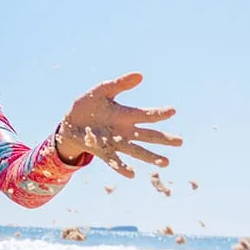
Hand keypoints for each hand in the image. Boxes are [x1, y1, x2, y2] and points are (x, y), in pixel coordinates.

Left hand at [55, 73, 180, 176]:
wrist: (69, 122)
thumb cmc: (89, 105)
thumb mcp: (102, 91)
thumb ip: (119, 84)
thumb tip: (140, 75)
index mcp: (126, 115)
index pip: (146, 115)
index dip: (158, 113)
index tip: (173, 110)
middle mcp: (124, 131)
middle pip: (147, 135)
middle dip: (163, 139)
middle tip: (180, 141)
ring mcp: (114, 142)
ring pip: (136, 151)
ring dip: (150, 157)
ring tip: (165, 162)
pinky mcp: (102, 151)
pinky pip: (113, 160)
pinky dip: (121, 167)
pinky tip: (131, 174)